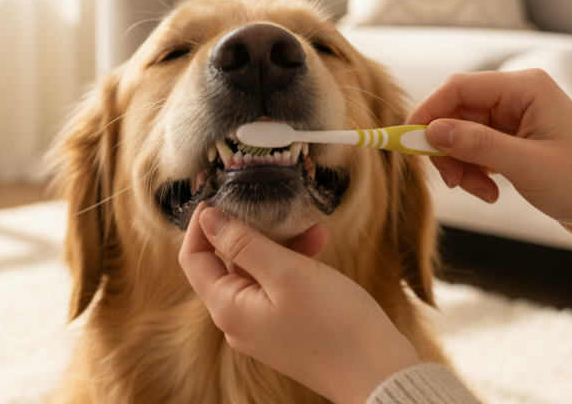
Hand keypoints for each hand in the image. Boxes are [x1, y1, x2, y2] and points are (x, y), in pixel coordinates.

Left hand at [178, 203, 421, 403]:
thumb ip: (244, 242)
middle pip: (225, 264)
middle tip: (278, 209)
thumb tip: (209, 219)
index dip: (203, 225)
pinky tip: (318, 248)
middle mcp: (237, 321)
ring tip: (313, 231)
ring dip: (279, 246)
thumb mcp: (287, 271)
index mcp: (228, 308)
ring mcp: (261, 328)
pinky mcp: (284, 329)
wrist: (378, 374)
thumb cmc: (335, 324)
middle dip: (252, 231)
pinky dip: (292, 266)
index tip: (220, 196)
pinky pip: (276, 288)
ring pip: (256, 273)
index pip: (193, 259)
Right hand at [406, 69, 571, 259]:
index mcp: (526, 88)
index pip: (460, 88)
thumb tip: (431, 131)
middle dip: (447, 147)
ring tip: (479, 192)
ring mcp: (518, 121)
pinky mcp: (518, 144)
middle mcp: (520, 98)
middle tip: (448, 180)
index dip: (429, 113)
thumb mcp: (527, 166)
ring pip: (464, 135)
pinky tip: (490, 192)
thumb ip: (477, 145)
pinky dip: (475, 172)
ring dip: (461, 165)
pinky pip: (478, 151)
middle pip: (457, 112)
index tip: (408, 142)